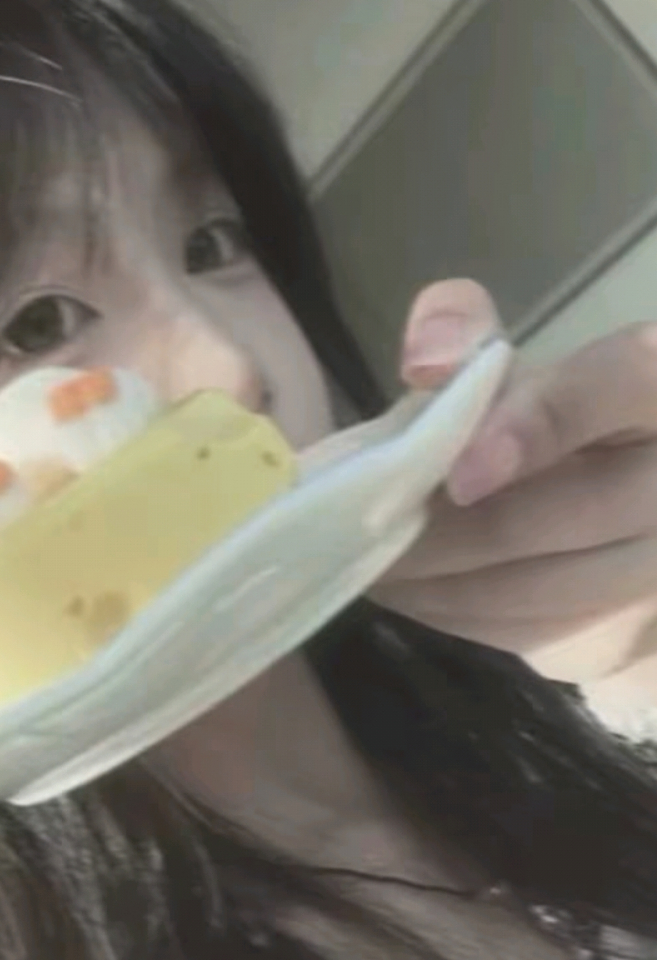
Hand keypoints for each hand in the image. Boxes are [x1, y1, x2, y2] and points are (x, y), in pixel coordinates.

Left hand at [368, 279, 656, 682]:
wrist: (597, 501)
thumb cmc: (530, 416)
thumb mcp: (503, 360)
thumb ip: (461, 328)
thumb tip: (428, 361)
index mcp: (656, 384)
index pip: (624, 382)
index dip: (538, 425)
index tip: (458, 475)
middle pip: (572, 509)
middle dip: (454, 527)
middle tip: (367, 529)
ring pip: (548, 584)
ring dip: (443, 580)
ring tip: (371, 562)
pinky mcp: (625, 622)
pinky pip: (535, 628)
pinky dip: (457, 612)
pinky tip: (408, 592)